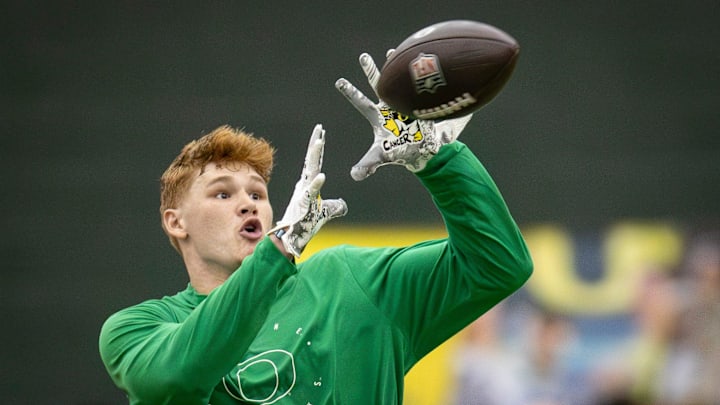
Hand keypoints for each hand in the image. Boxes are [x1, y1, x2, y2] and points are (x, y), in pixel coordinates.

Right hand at [269, 124, 347, 256]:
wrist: (291, 238)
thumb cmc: (305, 224)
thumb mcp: (324, 213)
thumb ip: (334, 207)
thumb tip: (343, 205)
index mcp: (308, 185)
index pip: (314, 162)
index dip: (318, 148)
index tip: (321, 134)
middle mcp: (304, 186)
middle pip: (311, 161)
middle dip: (316, 144)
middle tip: (320, 128)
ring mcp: (303, 194)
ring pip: (310, 171)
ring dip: (314, 156)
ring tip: (319, 142)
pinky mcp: (304, 205)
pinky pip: (311, 193)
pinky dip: (316, 184)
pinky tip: (322, 176)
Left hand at [335, 51, 472, 180]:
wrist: (422, 150)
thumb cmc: (400, 152)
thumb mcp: (381, 157)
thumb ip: (367, 165)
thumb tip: (353, 175)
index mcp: (377, 116)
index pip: (360, 102)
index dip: (350, 92)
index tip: (339, 81)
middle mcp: (388, 106)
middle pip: (377, 85)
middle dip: (370, 71)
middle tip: (362, 56)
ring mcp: (403, 103)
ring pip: (396, 81)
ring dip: (393, 67)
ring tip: (390, 51)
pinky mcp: (417, 103)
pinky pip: (415, 86)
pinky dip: (415, 75)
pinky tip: (417, 61)